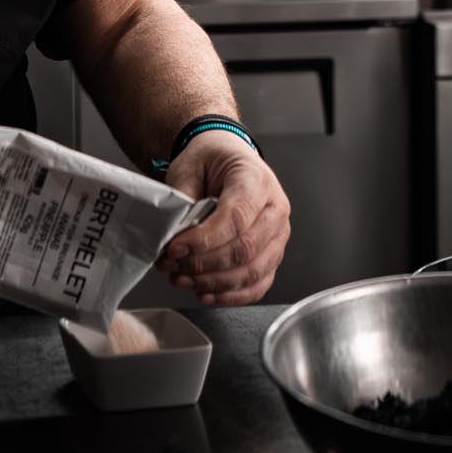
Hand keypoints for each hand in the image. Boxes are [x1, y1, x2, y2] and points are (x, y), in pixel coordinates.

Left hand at [155, 134, 290, 306]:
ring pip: (253, 271)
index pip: (236, 218)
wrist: (227, 157)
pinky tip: (205, 293)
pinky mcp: (273, 254)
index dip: (204, 240)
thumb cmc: (211, 159)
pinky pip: (259, 284)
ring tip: (182, 279)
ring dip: (214, 283)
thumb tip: (174, 236)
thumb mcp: (190, 166)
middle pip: (245, 249)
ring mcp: (278, 234)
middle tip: (173, 265)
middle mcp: (275, 209)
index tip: (174, 248)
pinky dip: (232, 295)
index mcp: (256, 180)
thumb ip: (183, 199)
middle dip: (204, 265)